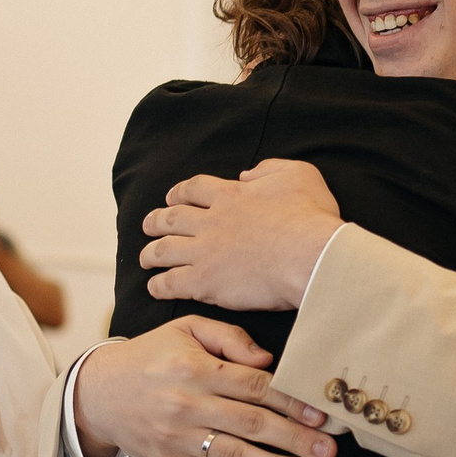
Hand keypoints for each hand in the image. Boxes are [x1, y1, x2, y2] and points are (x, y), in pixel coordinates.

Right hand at [72, 316, 335, 456]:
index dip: (290, 401)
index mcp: (196, 369)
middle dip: (294, 438)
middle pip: (250, 424)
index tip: (321, 414)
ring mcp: (178, 439)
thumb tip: (268, 360)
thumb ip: (229, 337)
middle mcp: (187, 405)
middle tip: (329, 451)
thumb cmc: (151, 355)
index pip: (253, 386)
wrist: (97, 392)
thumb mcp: (186, 329)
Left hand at [141, 160, 343, 311]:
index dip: (179, 193)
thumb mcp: (299, 175)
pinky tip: (154, 287)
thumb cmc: (311, 218)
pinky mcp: (205, 282)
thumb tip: (247, 175)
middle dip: (156, 221)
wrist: (310, 257)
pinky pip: (171, 283)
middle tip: (148, 225)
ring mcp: (204, 252)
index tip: (172, 198)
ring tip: (144, 258)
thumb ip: (270, 169)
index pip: (194, 189)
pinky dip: (158, 285)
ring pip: (164, 250)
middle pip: (171, 218)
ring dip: (150, 253)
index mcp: (231, 195)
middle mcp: (211, 221)